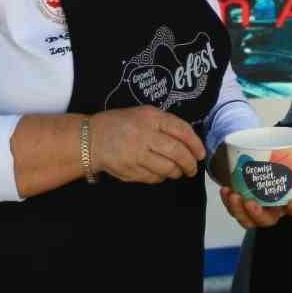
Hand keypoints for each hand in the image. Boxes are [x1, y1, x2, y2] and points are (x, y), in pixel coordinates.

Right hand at [88, 106, 206, 183]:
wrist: (91, 139)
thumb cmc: (120, 124)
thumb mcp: (143, 114)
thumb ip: (164, 124)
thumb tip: (189, 141)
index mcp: (151, 118)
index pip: (182, 131)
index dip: (196, 144)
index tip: (201, 153)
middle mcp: (145, 135)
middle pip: (178, 153)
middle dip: (190, 163)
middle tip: (192, 168)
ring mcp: (137, 154)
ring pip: (168, 168)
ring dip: (177, 172)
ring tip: (178, 171)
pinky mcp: (130, 171)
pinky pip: (154, 177)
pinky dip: (161, 177)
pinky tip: (160, 172)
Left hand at [211, 144, 291, 228]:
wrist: (255, 161)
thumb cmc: (276, 169)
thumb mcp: (291, 166)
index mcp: (286, 201)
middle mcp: (270, 209)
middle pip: (266, 220)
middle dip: (257, 214)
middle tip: (250, 202)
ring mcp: (253, 208)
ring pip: (246, 219)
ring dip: (238, 210)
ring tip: (234, 195)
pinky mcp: (239, 205)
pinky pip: (233, 209)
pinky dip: (228, 201)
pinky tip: (226, 190)